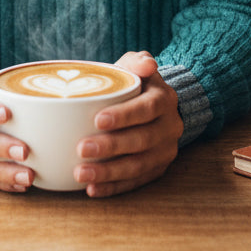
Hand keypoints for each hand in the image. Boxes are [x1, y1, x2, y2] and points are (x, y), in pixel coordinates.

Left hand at [73, 50, 182, 197]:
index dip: (124, 115)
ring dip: (108, 173)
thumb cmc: (136, 84)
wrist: (156, 106)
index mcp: (164, 99)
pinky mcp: (157, 170)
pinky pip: (135, 182)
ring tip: (81, 174)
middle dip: (111, 147)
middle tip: (81, 149)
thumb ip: (138, 61)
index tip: (97, 120)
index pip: (148, 108)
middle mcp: (170, 127)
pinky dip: (113, 187)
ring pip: (138, 166)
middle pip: (141, 140)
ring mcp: (165, 152)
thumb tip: (147, 64)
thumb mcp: (137, 66)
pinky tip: (92, 189)